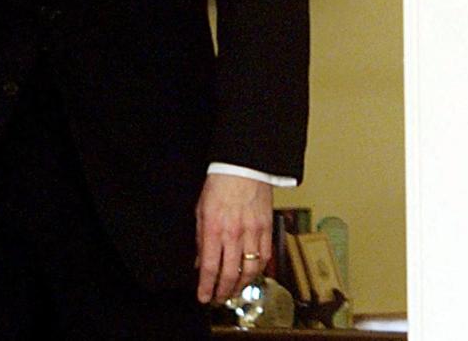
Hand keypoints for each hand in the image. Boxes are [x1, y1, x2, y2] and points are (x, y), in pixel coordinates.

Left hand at [194, 173, 272, 304]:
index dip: (206, 287)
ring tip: (234, 291)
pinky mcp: (267, 229)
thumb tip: (200, 262)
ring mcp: (252, 233)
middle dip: (223, 292)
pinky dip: (258, 270)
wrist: (243, 167)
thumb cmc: (220, 185)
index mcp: (214, 229)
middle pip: (230, 274)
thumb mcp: (201, 211)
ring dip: (241, 286)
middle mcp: (234, 234)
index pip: (210, 267)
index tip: (203, 297)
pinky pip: (265, 257)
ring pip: (250, 270)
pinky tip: (251, 275)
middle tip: (218, 299)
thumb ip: (201, 239)